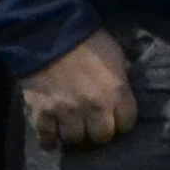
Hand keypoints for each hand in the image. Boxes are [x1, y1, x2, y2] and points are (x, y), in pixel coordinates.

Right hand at [21, 33, 137, 150]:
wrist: (48, 29)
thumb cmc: (87, 38)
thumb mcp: (115, 53)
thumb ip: (122, 75)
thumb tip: (125, 88)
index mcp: (116, 92)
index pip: (127, 124)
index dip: (121, 121)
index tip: (115, 117)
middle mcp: (94, 108)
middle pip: (101, 137)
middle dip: (98, 130)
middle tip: (92, 123)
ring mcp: (67, 112)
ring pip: (74, 139)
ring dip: (74, 134)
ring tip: (71, 127)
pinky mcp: (42, 113)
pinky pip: (47, 137)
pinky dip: (49, 140)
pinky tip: (51, 139)